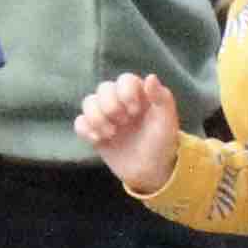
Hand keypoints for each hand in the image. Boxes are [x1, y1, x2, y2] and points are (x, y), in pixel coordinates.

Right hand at [77, 72, 181, 191]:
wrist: (150, 171)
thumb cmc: (162, 142)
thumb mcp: (167, 121)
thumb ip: (162, 98)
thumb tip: (151, 77)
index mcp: (139, 94)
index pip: (125, 80)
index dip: (126, 93)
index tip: (136, 111)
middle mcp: (120, 101)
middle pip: (104, 88)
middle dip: (111, 106)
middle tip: (124, 123)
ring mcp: (106, 116)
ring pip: (88, 102)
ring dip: (97, 117)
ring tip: (111, 133)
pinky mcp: (95, 132)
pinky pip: (80, 122)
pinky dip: (86, 129)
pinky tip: (98, 140)